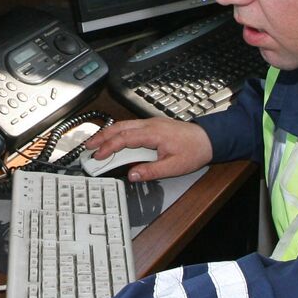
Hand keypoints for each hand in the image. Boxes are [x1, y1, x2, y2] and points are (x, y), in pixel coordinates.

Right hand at [85, 117, 212, 181]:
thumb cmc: (194, 151)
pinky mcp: (153, 125)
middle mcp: (150, 125)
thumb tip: (132, 175)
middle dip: (101, 136)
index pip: (124, 139)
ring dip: (108, 133)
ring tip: (96, 143)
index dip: (108, 147)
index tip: (97, 156)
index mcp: (153, 134)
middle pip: (119, 127)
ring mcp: (151, 123)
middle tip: (88, 147)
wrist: (208, 139)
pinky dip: (118, 132)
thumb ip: (151, 171)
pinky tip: (113, 139)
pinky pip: (130, 126)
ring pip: (123, 125)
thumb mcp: (173, 167)